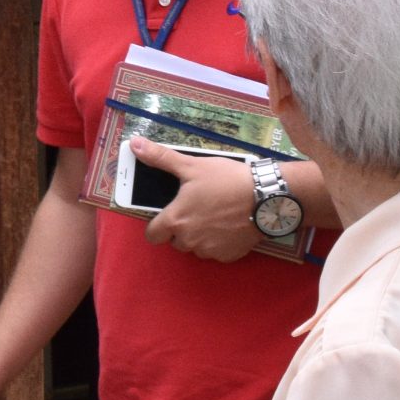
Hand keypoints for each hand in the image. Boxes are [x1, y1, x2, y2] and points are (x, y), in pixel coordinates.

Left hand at [132, 139, 257, 262]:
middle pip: (175, 241)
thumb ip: (160, 158)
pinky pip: (216, 252)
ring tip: (213, 215)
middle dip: (181, 228)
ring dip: (199, 236)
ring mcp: (210, 250)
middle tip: (196, 209)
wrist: (265, 196)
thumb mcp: (191, 165)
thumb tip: (134, 144)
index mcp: (176, 220)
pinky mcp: (229, 256)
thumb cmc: (225, 179)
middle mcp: (189, 240)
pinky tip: (228, 225)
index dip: (157, 225)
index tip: (168, 215)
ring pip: (196, 247)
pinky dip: (219, 243)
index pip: (152, 235)